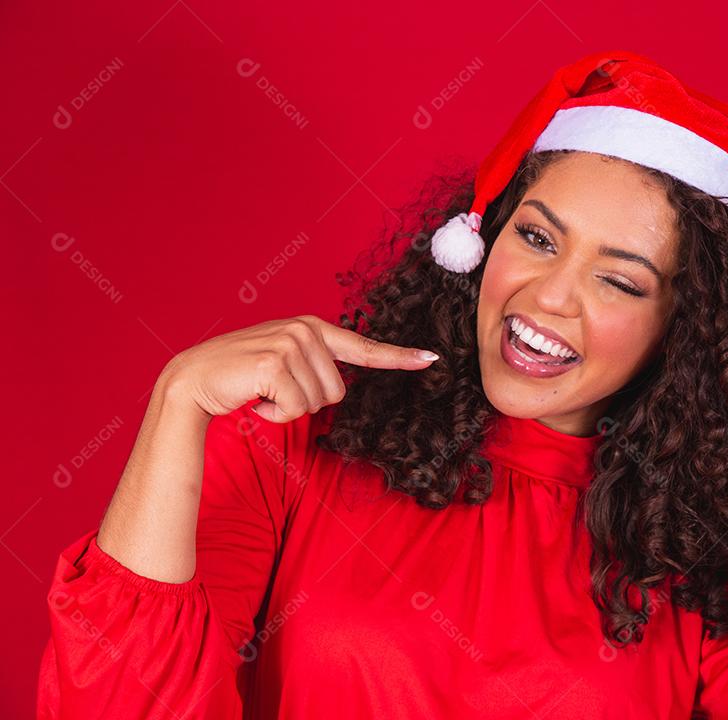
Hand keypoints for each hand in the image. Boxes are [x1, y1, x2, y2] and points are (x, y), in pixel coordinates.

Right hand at [160, 315, 439, 421]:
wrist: (191, 381)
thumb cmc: (239, 378)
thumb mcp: (282, 364)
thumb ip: (313, 366)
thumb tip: (338, 387)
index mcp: (311, 329)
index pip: (363, 347)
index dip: (398, 356)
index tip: (430, 359)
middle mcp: (304, 330)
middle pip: (338, 392)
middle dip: (306, 402)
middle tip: (272, 390)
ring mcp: (289, 343)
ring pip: (319, 402)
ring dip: (288, 409)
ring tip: (260, 391)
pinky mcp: (274, 363)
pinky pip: (296, 409)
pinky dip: (274, 415)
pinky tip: (253, 399)